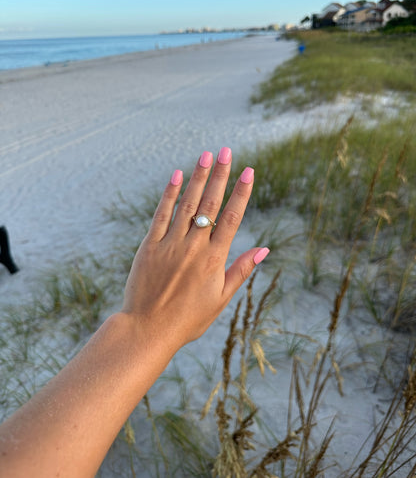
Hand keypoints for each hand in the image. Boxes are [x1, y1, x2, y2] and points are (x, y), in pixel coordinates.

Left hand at [122, 147, 268, 350]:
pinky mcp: (150, 245)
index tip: (248, 171)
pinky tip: (177, 176)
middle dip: (220, 175)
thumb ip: (241, 270)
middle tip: (227, 151)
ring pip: (187, 204)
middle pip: (210, 204)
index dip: (241, 193)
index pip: (231, 218)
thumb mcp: (221, 298)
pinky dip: (170, 194)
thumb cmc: (188, 319)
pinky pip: (161, 214)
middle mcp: (193, 247)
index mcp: (214, 259)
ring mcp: (170, 244)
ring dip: (198, 178)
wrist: (148, 330)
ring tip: (206, 156)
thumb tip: (264, 248)